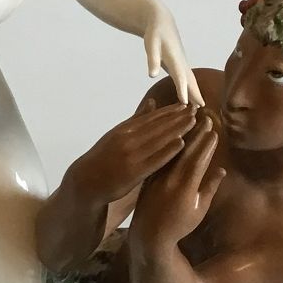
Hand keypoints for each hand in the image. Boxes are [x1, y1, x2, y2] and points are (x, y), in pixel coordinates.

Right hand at [70, 101, 197, 202]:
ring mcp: (130, 154)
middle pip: (157, 125)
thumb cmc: (104, 158)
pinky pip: (153, 159)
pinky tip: (181, 143)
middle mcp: (128, 139)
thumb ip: (136, 120)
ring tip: (193, 121)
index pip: (151, 117)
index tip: (186, 104)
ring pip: (158, 139)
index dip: (170, 111)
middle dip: (178, 117)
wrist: (86, 180)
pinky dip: (167, 150)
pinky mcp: (133, 171)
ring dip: (176, 129)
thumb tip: (152, 102)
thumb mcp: (118, 134)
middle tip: (196, 109)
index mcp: (125, 129)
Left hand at [132, 111, 225, 242]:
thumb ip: (209, 188)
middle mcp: (170, 179)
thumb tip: (221, 170)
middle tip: (205, 118)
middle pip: (184, 151)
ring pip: (169, 150)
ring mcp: (157, 176)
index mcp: (185, 188)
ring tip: (189, 119)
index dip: (206, 145)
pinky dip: (164, 142)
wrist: (149, 235)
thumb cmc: (179, 225)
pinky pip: (158, 155)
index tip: (214, 131)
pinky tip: (170, 131)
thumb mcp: (199, 210)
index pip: (198, 160)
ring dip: (180, 133)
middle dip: (196, 134)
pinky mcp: (148, 175)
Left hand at [143, 4, 203, 105]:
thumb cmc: (155, 33)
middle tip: (201, 107)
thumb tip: (152, 75)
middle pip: (190, 79)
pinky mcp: (179, 64)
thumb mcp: (151, 44)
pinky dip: (191, 86)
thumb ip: (152, 59)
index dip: (182, 89)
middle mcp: (181, 61)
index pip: (180, 76)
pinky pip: (187, 77)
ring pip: (190, 79)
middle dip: (195, 93)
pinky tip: (190, 95)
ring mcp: (182, 63)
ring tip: (200, 105)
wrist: (161, 22)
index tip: (185, 103)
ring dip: (195, 91)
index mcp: (174, 58)